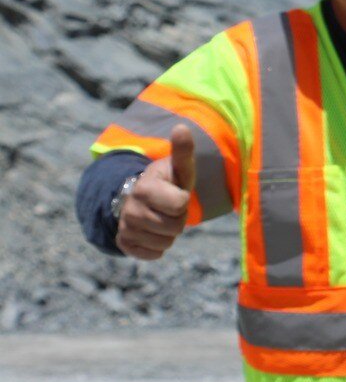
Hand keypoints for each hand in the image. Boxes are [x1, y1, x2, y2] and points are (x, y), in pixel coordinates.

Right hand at [116, 126, 195, 260]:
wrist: (143, 198)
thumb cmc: (169, 181)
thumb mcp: (178, 167)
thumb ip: (182, 150)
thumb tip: (181, 127)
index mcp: (144, 188)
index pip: (180, 205)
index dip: (184, 200)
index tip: (176, 192)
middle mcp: (130, 209)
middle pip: (175, 227)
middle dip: (179, 218)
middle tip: (170, 207)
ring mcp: (125, 228)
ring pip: (166, 243)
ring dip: (169, 233)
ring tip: (161, 217)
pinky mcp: (124, 243)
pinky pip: (154, 254)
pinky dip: (159, 246)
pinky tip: (153, 232)